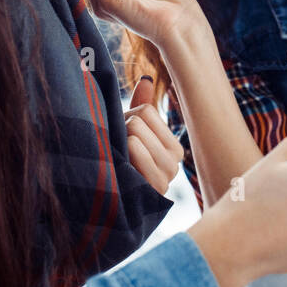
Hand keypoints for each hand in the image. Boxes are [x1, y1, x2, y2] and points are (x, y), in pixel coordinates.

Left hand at [124, 75, 184, 194]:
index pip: (147, 112)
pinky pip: (135, 150)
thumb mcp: (132, 134)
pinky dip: (123, 154)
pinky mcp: (152, 189)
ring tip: (118, 162)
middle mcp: (174, 164)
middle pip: (139, 122)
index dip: (127, 118)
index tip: (124, 137)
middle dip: (121, 132)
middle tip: (118, 151)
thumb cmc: (123, 166)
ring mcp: (164, 178)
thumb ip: (142, 108)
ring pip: (135, 135)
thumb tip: (146, 79)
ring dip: (119, 144)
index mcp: (174, 149)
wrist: (111, 208)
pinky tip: (121, 168)